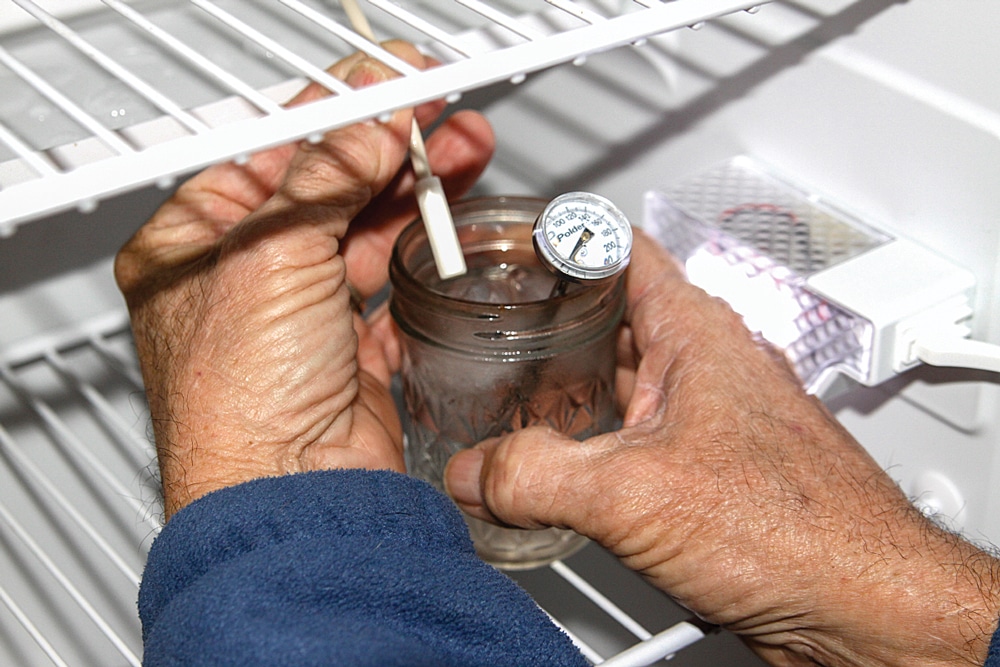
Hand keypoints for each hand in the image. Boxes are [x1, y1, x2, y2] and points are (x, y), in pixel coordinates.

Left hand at [116, 41, 493, 519]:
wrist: (292, 501)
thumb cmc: (239, 404)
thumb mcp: (272, 256)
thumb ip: (327, 176)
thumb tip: (369, 125)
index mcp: (193, 245)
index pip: (272, 151)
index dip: (337, 110)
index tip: (390, 82)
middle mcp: (243, 278)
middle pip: (327, 185)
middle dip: (390, 144)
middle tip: (439, 113)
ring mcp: (300, 315)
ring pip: (365, 228)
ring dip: (415, 190)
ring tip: (463, 152)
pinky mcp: (349, 349)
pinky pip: (391, 281)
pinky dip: (423, 249)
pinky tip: (450, 223)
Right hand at [445, 230, 999, 666]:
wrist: (859, 601)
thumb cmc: (797, 528)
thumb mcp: (633, 493)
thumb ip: (534, 475)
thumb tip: (473, 472)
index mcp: (695, 333)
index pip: (619, 248)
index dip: (560, 239)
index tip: (508, 247)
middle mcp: (707, 364)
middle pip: (612, 317)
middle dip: (549, 326)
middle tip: (491, 335)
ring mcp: (712, 415)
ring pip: (625, 380)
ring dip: (571, 390)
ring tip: (511, 402)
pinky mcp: (714, 467)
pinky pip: (641, 435)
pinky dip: (598, 442)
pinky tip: (566, 472)